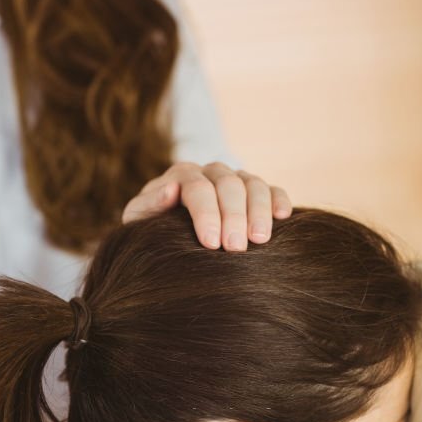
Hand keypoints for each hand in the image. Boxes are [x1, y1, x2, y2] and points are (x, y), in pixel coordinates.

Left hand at [122, 161, 292, 250]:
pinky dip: (278, 200)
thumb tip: (170, 190)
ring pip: (252, 184)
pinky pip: (271, 189)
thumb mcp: (139, 221)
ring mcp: (235, 180)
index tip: (210, 243)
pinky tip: (282, 217)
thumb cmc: (152, 232)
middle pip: (228, 184)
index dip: (205, 213)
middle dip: (233, 216)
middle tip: (236, 248)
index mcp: (181, 176)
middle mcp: (210, 172)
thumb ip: (149, 205)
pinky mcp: (254, 192)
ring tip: (260, 240)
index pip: (196, 187)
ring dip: (258, 210)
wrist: (167, 239)